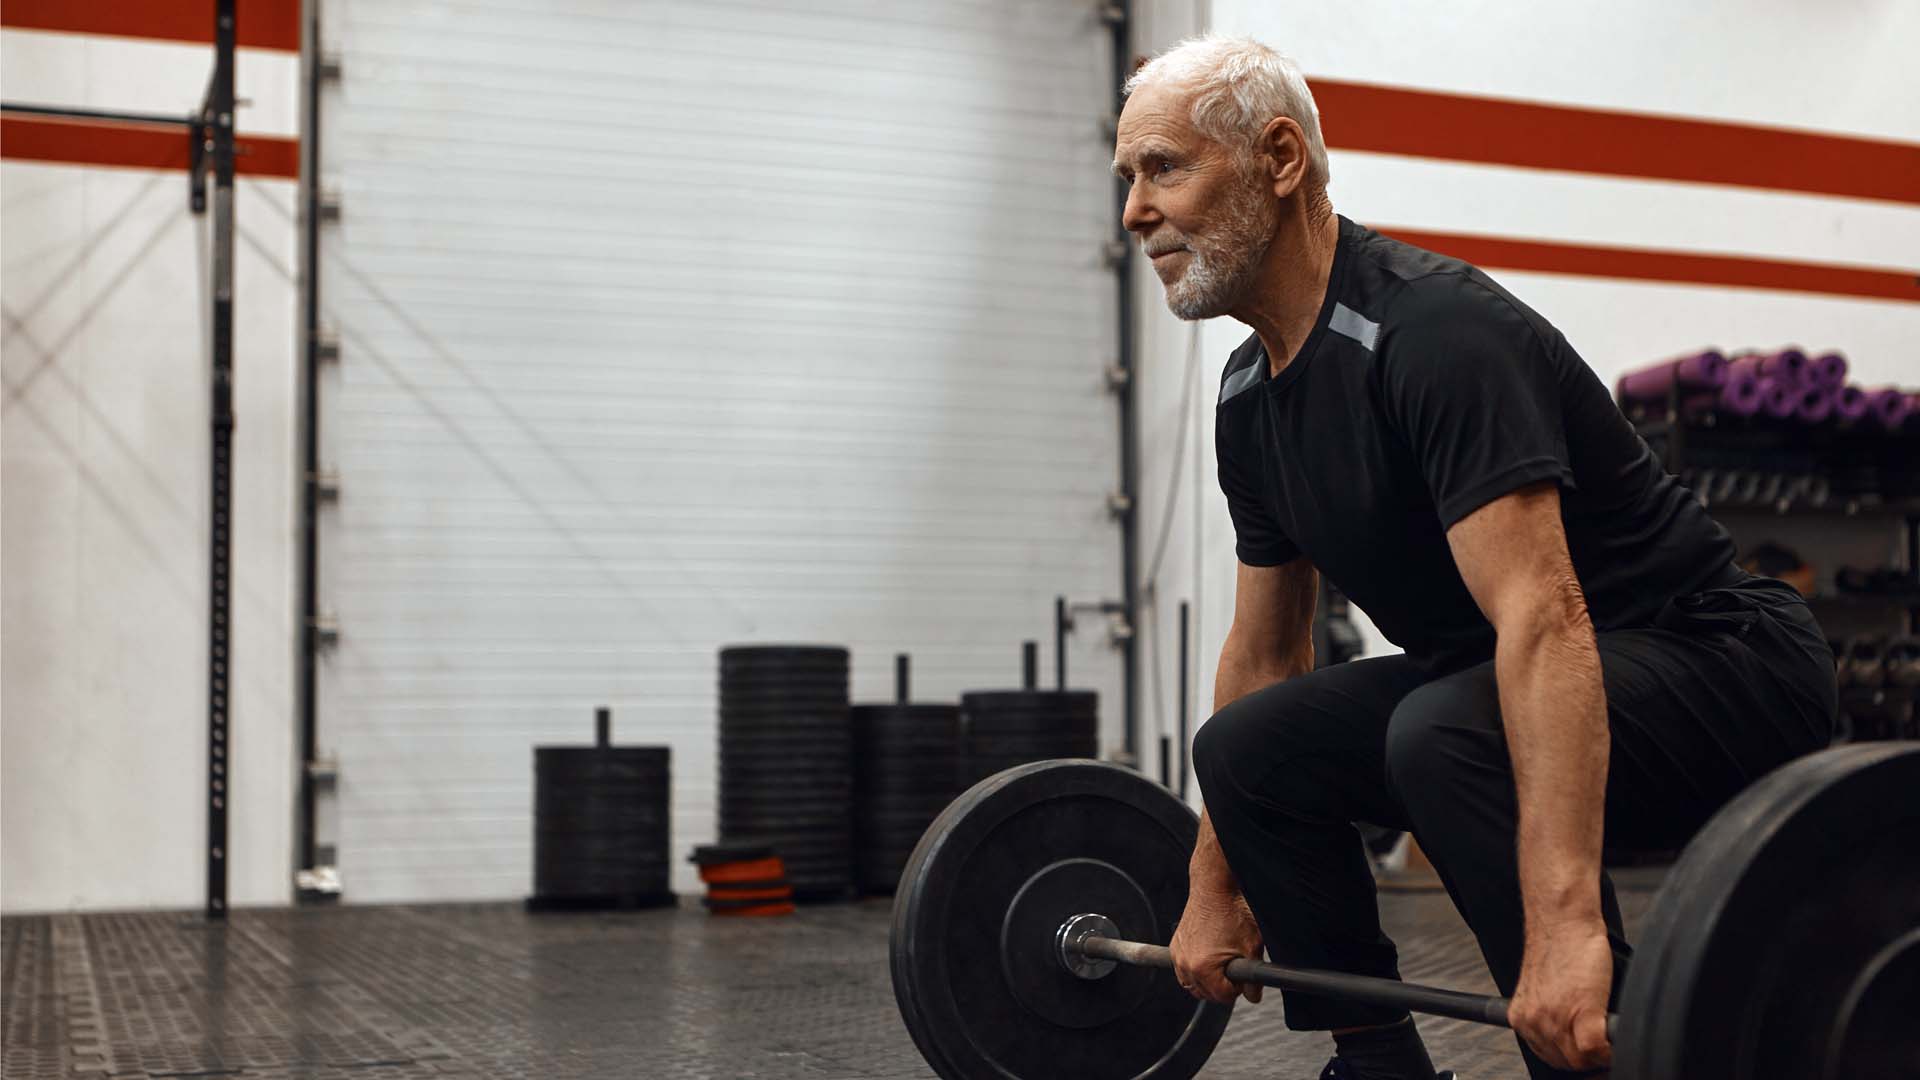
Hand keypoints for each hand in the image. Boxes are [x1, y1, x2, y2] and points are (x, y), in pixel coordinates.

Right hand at [1169, 888, 1263, 1004]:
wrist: (1214, 889)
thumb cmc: (1232, 912)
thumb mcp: (1251, 946)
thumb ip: (1254, 978)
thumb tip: (1253, 996)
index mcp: (1203, 968)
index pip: (1223, 997)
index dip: (1238, 989)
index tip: (1242, 975)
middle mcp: (1186, 964)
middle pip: (1206, 995)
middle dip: (1222, 987)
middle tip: (1234, 969)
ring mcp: (1178, 956)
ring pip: (1192, 986)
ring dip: (1207, 982)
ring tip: (1222, 966)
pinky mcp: (1175, 948)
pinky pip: (1183, 972)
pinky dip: (1195, 972)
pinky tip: (1209, 960)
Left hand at [1509, 917, 1613, 1071]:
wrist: (1564, 921)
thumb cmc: (1563, 948)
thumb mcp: (1549, 989)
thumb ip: (1556, 1017)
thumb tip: (1577, 1039)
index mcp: (1523, 1017)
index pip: (1551, 1056)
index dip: (1575, 1057)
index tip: (1590, 1055)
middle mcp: (1533, 1021)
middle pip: (1567, 1062)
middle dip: (1590, 1058)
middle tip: (1605, 1046)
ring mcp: (1553, 1019)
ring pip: (1582, 1060)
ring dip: (1601, 1053)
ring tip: (1610, 1036)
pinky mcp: (1580, 1012)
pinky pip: (1596, 1049)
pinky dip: (1611, 1048)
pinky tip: (1615, 1034)